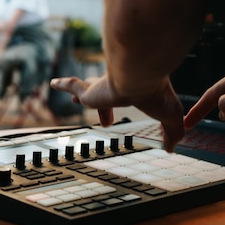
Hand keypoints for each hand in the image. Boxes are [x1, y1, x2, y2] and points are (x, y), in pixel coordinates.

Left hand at [50, 74, 184, 151]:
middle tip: (106, 120)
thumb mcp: (170, 117)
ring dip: (84, 93)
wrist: (139, 76)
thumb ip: (172, 132)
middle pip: (108, 94)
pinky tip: (52, 84)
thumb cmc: (156, 93)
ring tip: (76, 99)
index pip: (127, 97)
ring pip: (89, 89)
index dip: (126, 107)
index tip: (125, 116)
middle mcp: (117, 84)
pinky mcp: (88, 90)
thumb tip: (171, 148)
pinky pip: (71, 84)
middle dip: (104, 106)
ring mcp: (101, 86)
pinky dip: (62, 84)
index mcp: (135, 89)